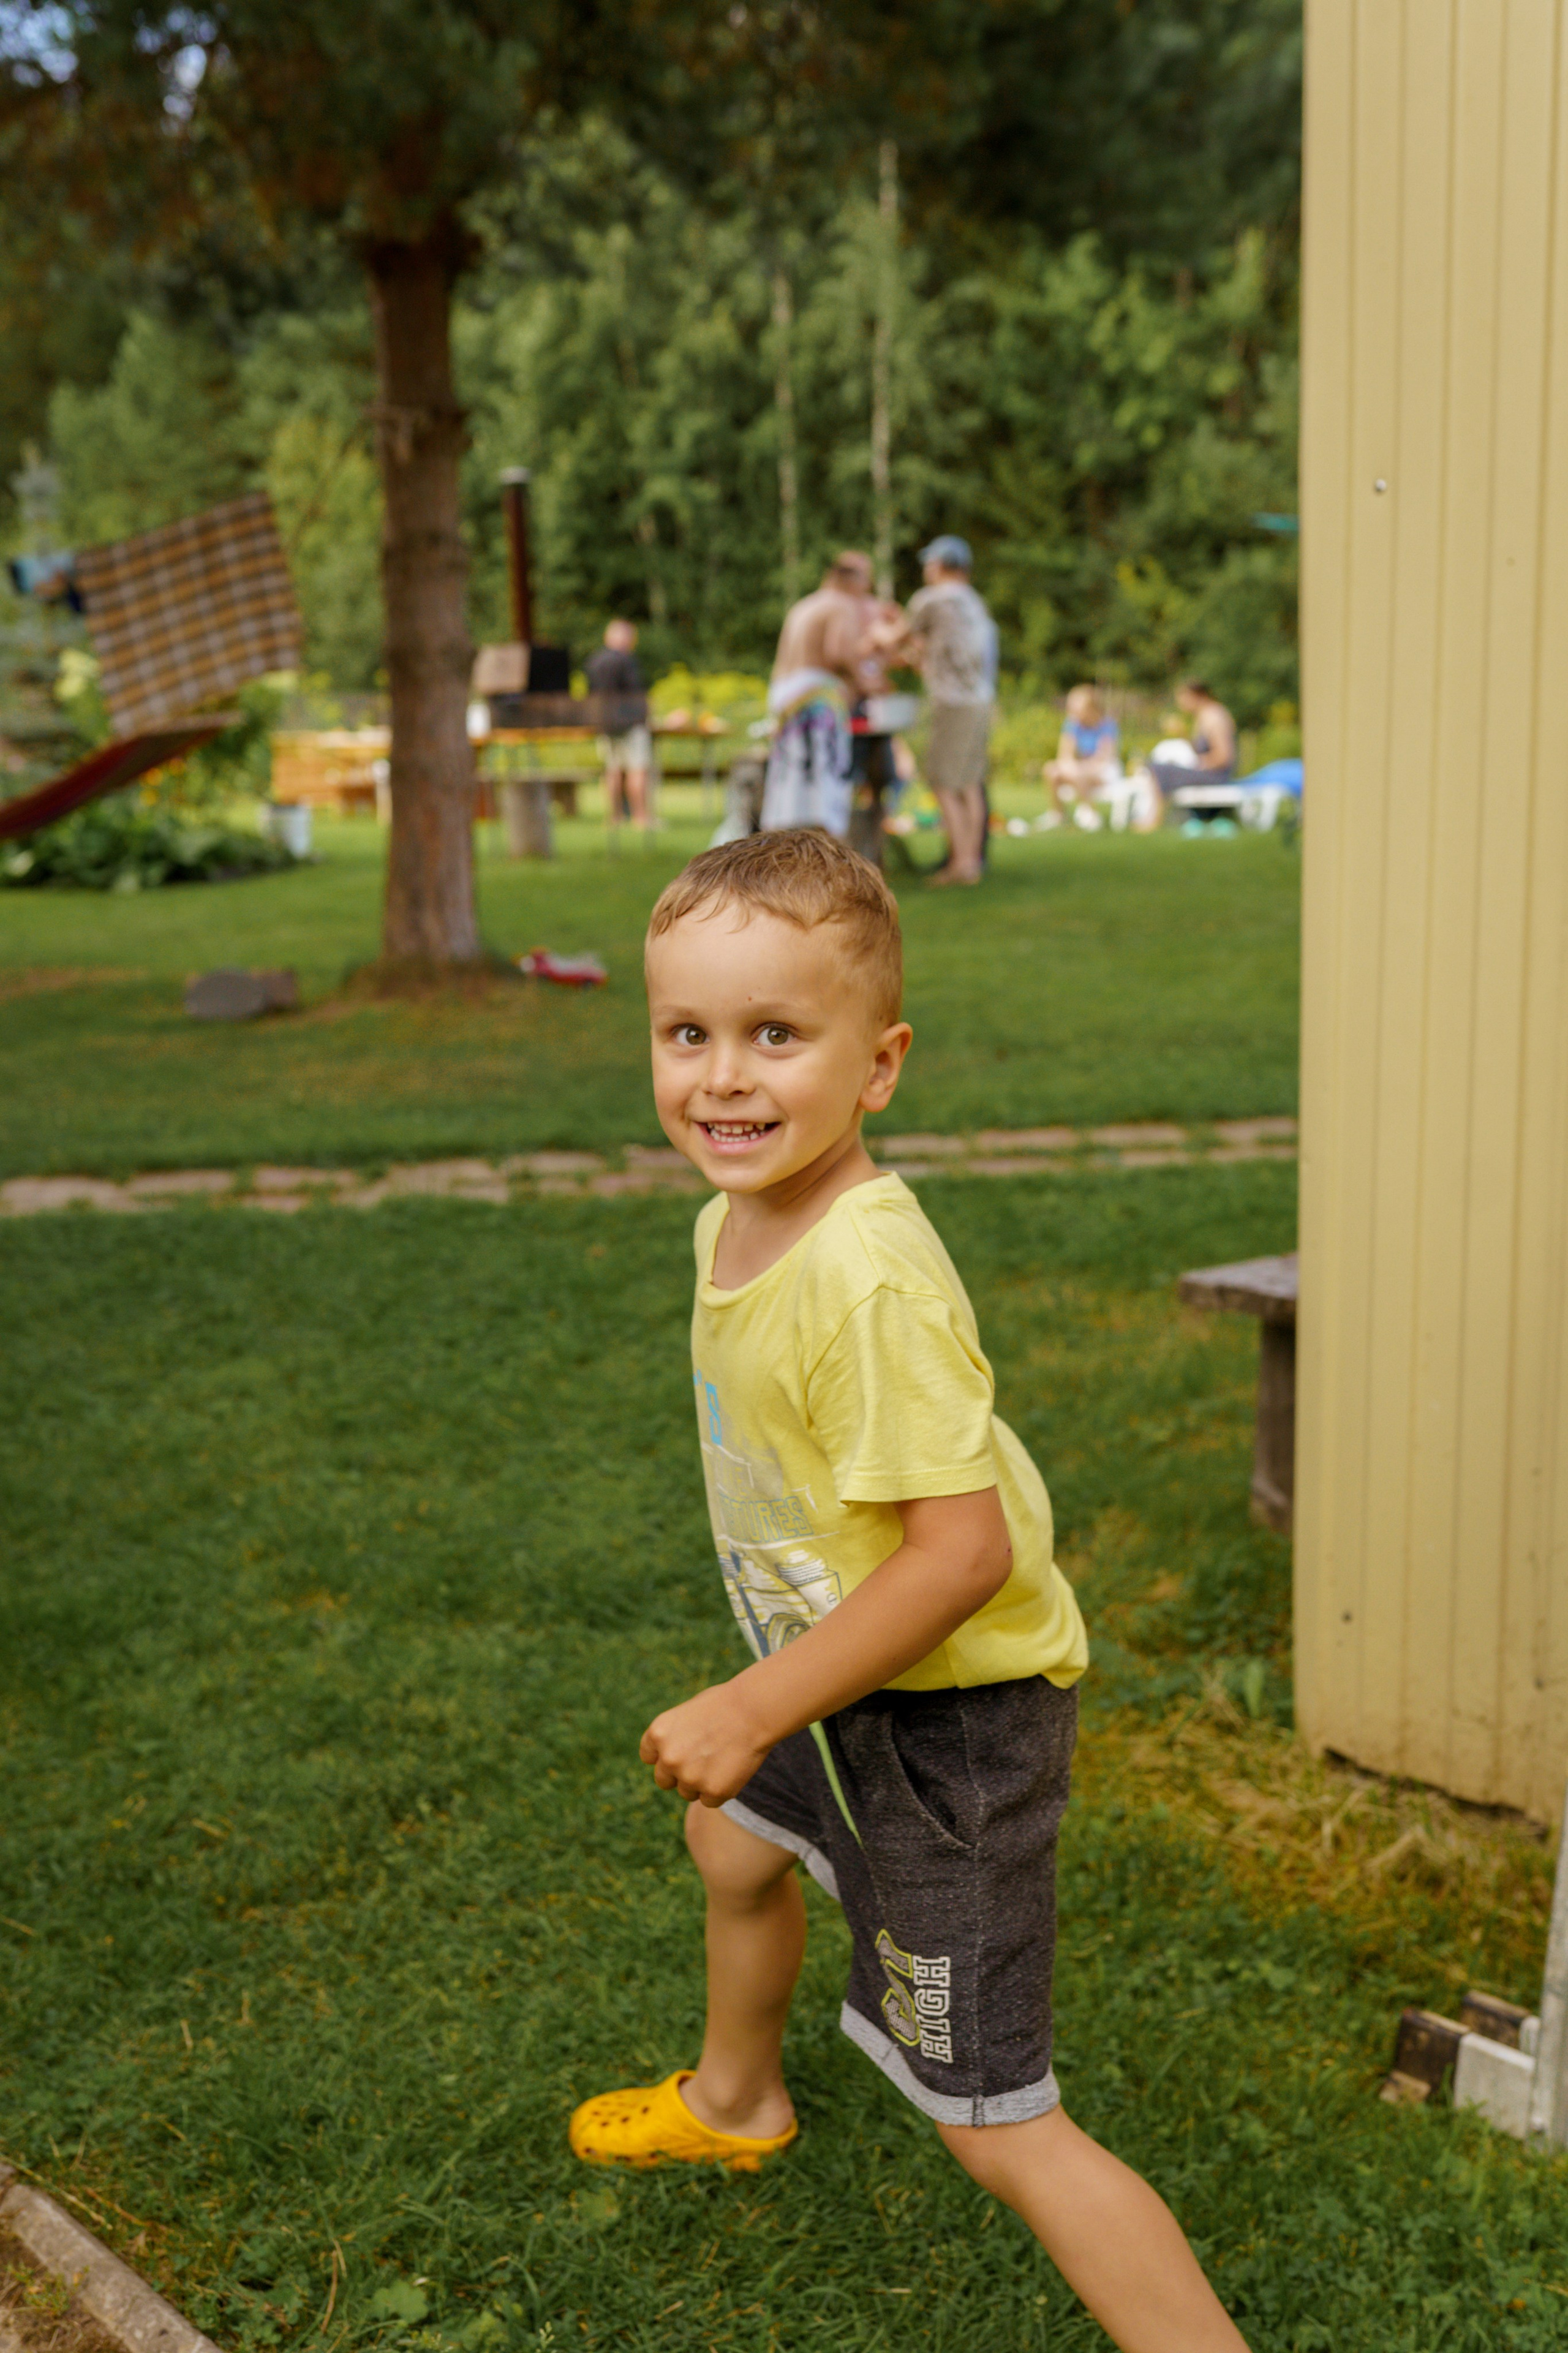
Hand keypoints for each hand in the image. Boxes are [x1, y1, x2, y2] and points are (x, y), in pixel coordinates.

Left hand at [640, 1678, 774, 1806]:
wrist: (753, 1711)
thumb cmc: (724, 1705)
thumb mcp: (686, 1713)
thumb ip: (673, 1737)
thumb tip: (670, 1757)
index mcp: (658, 1734)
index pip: (649, 1757)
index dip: (664, 1756)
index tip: (681, 1751)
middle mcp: (668, 1758)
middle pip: (664, 1781)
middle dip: (679, 1775)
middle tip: (703, 1761)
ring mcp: (689, 1778)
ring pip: (688, 1792)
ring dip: (701, 1783)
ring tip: (722, 1759)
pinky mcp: (713, 1792)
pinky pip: (710, 1801)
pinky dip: (721, 1790)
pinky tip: (732, 1768)